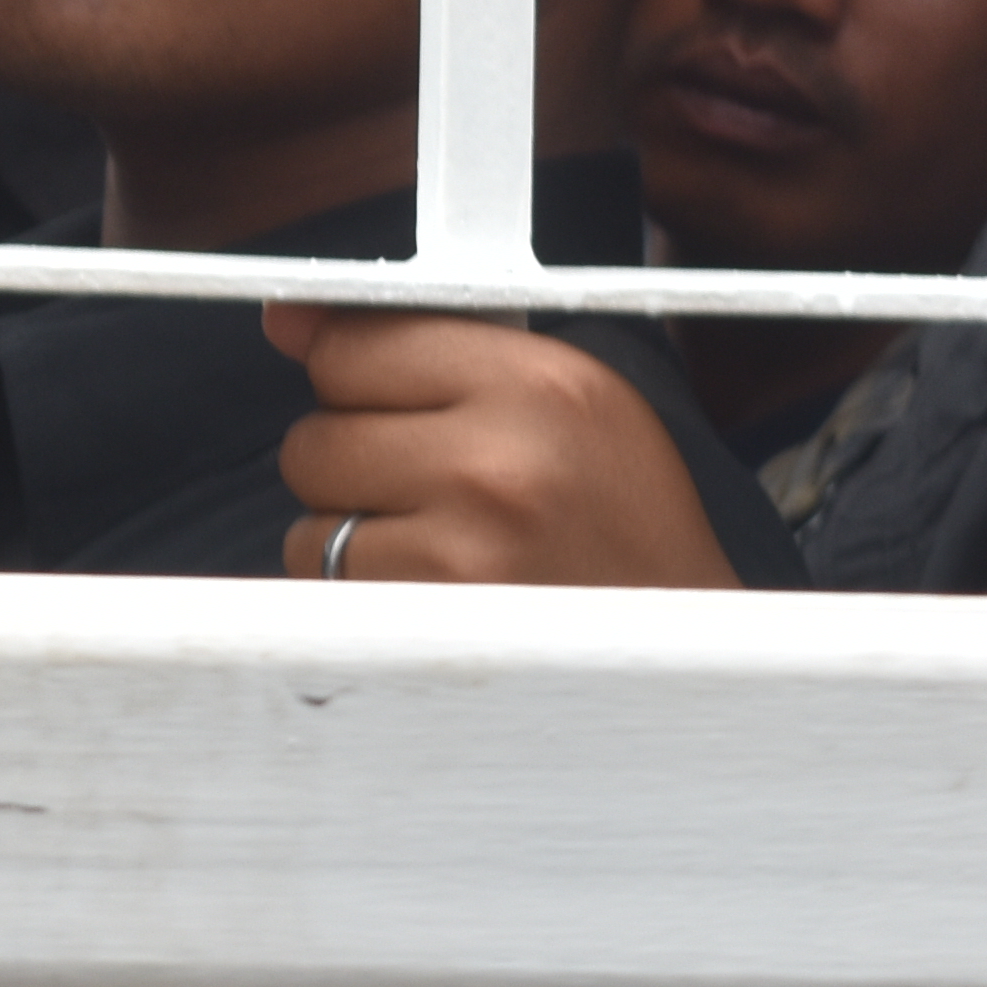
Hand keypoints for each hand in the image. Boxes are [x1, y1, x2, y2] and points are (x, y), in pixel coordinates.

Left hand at [268, 305, 742, 591]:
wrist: (700, 669)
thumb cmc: (624, 533)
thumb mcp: (566, 407)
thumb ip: (423, 344)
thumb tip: (286, 317)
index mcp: (544, 384)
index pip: (353, 344)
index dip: (360, 382)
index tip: (395, 409)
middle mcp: (505, 458)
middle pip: (315, 437)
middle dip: (358, 470)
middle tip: (444, 500)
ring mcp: (469, 545)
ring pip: (313, 522)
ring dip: (358, 542)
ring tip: (453, 555)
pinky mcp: (439, 622)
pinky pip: (330, 591)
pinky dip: (365, 601)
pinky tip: (441, 601)